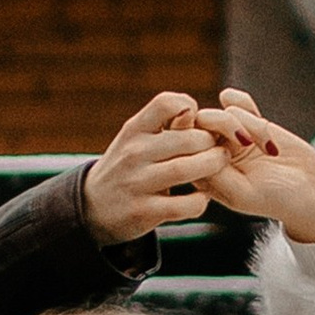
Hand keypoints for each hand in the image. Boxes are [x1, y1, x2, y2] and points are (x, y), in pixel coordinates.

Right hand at [81, 89, 232, 246]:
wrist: (93, 206)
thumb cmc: (127, 167)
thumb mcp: (137, 140)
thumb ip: (165, 126)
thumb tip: (196, 113)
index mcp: (134, 130)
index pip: (166, 103)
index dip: (190, 107)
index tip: (198, 122)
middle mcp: (134, 153)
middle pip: (187, 139)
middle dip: (212, 142)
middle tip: (222, 148)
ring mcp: (137, 183)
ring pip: (186, 169)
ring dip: (212, 167)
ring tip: (219, 166)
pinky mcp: (144, 211)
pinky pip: (184, 205)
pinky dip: (200, 201)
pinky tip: (202, 197)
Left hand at [198, 90, 314, 244]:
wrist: (313, 191)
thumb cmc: (278, 199)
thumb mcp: (243, 193)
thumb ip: (215, 172)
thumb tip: (195, 144)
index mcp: (204, 176)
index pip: (182, 148)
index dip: (193, 137)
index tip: (219, 143)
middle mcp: (213, 155)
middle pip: (200, 123)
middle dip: (224, 126)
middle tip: (247, 142)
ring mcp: (230, 138)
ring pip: (223, 111)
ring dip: (248, 123)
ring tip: (268, 147)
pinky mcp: (248, 123)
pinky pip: (234, 100)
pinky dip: (245, 103)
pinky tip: (259, 117)